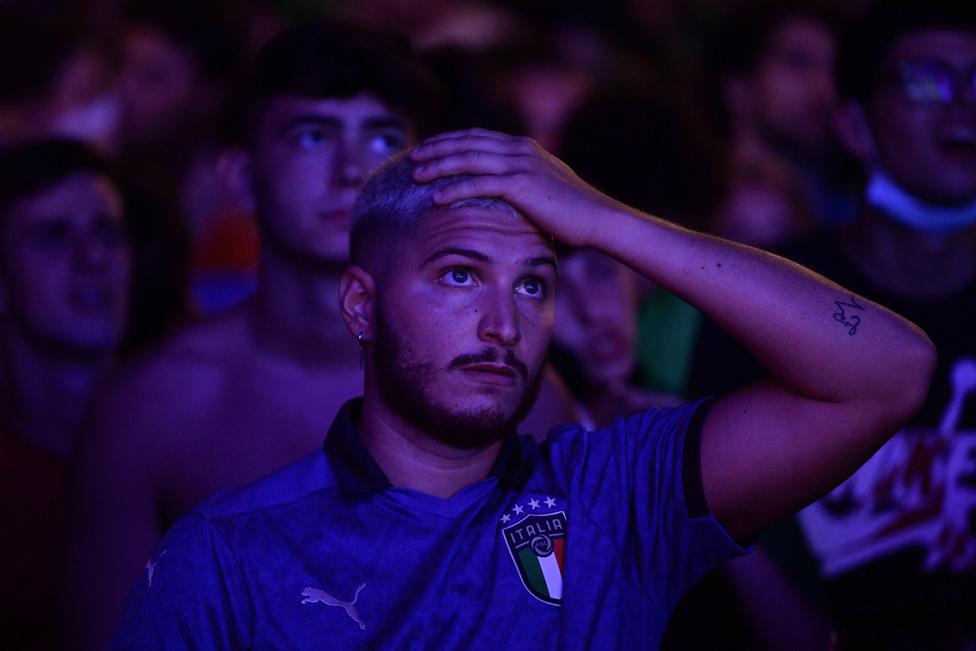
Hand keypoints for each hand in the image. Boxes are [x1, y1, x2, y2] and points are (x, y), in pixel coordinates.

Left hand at [410, 128, 617, 246]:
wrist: (597, 218)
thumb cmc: (572, 210)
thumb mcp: (545, 186)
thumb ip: (522, 181)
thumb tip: (503, 190)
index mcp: (523, 147)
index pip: (477, 137)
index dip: (450, 141)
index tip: (429, 148)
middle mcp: (519, 150)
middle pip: (468, 144)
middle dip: (437, 149)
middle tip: (413, 157)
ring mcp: (520, 166)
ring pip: (469, 160)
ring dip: (439, 166)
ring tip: (417, 175)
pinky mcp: (521, 185)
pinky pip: (479, 185)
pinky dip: (455, 189)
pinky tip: (437, 198)